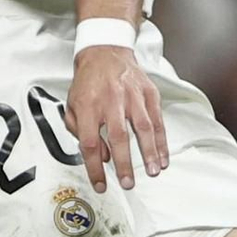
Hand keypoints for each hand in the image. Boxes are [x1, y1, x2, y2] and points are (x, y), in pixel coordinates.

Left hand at [66, 48, 167, 193]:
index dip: (94, 167)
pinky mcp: (149, 93)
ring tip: (153, 171)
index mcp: (88, 105)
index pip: (90, 142)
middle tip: (128, 183)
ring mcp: (132, 96)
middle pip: (118, 137)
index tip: (101, 184)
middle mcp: (111, 100)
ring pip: (143, 127)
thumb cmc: (88, 82)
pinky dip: (161, 141)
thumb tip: (100, 157)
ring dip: (149, 152)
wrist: (105, 51)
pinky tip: (163, 157)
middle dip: (124, 163)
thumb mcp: (73, 106)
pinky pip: (157, 120)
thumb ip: (80, 133)